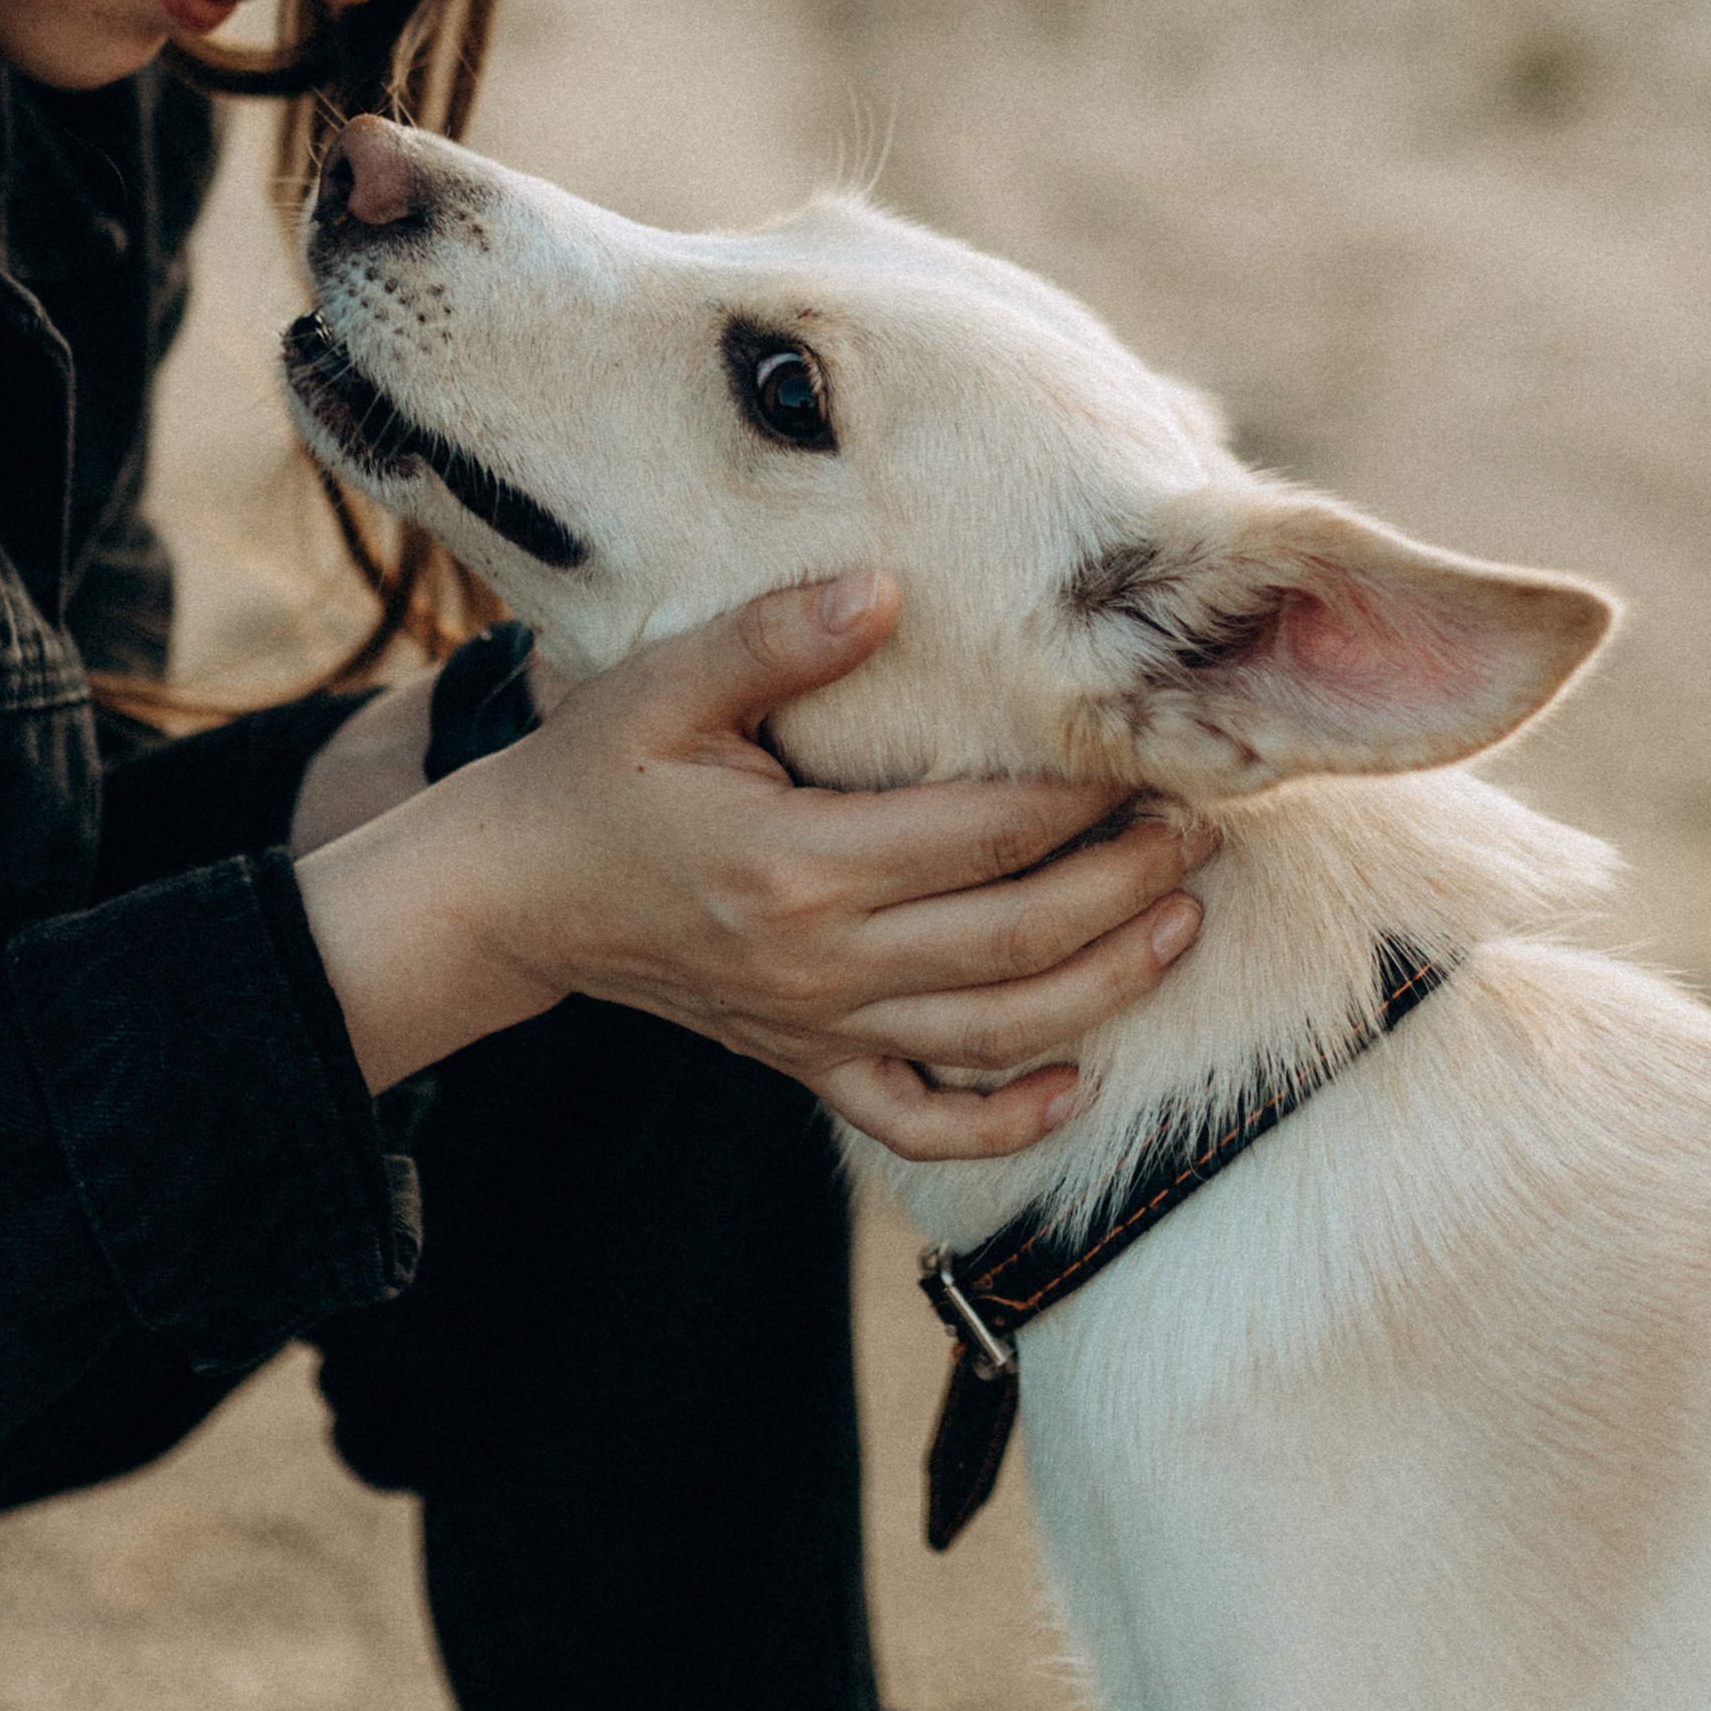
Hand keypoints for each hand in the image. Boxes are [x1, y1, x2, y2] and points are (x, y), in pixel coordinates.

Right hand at [293, 572, 1212, 1159]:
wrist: (507, 898)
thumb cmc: (589, 774)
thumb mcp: (661, 684)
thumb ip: (774, 636)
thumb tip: (884, 588)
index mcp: (795, 863)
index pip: (979, 834)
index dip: (1077, 796)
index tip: (1148, 748)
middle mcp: (819, 963)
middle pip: (1013, 941)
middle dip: (1124, 885)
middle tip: (1202, 826)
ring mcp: (814, 1028)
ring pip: (992, 1034)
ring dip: (1103, 987)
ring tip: (1184, 923)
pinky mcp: (802, 1065)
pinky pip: (917, 1121)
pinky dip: (1003, 1119)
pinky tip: (1073, 1085)